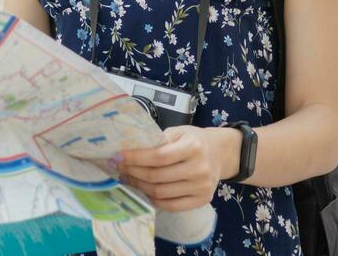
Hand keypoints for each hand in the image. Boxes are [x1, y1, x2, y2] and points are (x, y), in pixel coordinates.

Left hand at [108, 125, 237, 211]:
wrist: (220, 153)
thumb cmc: (195, 141)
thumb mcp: (179, 132)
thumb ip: (158, 140)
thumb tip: (129, 150)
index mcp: (193, 147)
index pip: (158, 156)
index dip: (135, 158)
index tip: (117, 157)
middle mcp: (199, 169)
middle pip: (157, 176)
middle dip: (133, 173)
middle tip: (118, 168)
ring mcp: (202, 187)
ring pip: (161, 192)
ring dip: (139, 186)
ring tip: (128, 179)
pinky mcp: (202, 200)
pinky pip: (172, 205)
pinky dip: (154, 200)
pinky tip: (145, 191)